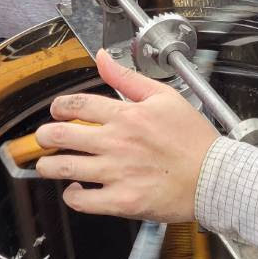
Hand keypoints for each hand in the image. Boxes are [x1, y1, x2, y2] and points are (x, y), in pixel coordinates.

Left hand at [34, 49, 218, 221]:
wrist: (214, 177)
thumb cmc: (194, 140)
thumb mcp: (164, 96)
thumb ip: (128, 77)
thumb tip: (102, 57)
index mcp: (126, 115)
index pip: (76, 105)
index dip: (58, 108)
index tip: (56, 112)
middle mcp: (117, 142)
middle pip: (61, 135)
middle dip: (44, 136)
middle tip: (43, 138)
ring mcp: (117, 172)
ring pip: (65, 168)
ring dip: (48, 166)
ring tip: (47, 166)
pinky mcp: (122, 200)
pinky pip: (83, 201)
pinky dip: (72, 196)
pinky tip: (75, 191)